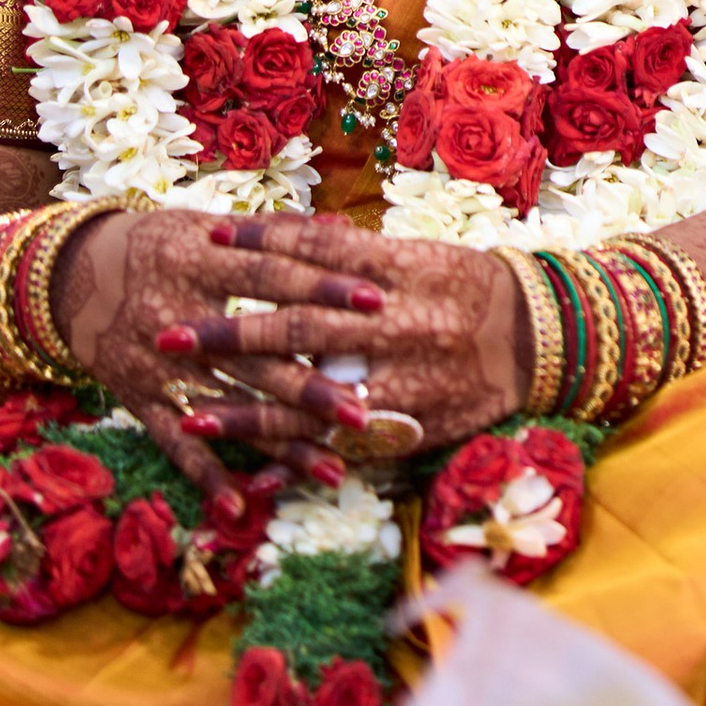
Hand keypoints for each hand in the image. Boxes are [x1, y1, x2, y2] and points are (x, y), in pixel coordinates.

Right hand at [53, 207, 376, 502]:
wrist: (75, 279)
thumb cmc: (161, 246)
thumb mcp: (210, 228)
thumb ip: (274, 234)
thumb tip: (341, 228)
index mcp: (204, 267)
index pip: (274, 278)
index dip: (324, 289)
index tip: (376, 302)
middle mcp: (184, 323)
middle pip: (258, 359)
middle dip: (313, 388)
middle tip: (364, 411)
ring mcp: (163, 370)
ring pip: (232, 412)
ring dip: (281, 444)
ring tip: (334, 471)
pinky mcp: (144, 403)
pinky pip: (178, 447)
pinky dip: (207, 476)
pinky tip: (242, 506)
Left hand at [180, 215, 531, 465]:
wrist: (536, 336)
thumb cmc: (469, 286)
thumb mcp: (420, 254)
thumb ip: (361, 252)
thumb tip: (303, 235)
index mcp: (396, 269)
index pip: (316, 252)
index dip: (260, 245)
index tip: (209, 238)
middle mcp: (393, 322)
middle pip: (297, 326)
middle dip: (229, 332)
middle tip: (168, 331)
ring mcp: (398, 376)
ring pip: (310, 395)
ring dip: (246, 406)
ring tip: (188, 410)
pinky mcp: (407, 423)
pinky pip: (343, 445)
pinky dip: (296, 457)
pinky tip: (252, 471)